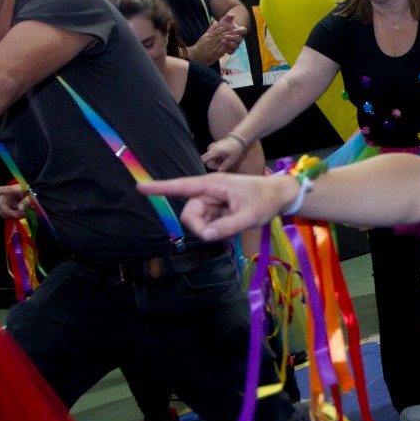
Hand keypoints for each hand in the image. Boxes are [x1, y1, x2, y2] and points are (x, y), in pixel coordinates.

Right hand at [0, 183, 30, 219]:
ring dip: (9, 214)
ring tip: (20, 215)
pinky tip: (18, 215)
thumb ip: (26, 202)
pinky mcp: (8, 206)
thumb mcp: (32, 197)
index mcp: (12, 190)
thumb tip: (19, 209)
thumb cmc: (32, 194)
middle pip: (0, 204)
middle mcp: (7, 195)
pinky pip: (5, 212)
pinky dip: (10, 215)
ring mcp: (7, 201)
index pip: (0, 190)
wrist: (35, 195)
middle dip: (7, 212)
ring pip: (2, 210)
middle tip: (17, 215)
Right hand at [138, 172, 292, 239]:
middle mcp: (208, 192)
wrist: (279, 196)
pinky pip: (208, 224)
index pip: (181, 186)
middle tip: (220, 235)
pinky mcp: (216, 210)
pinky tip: (232, 226)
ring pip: (199, 222)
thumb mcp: (249, 216)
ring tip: (234, 225)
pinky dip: (217, 230)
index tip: (140, 188)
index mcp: (212, 185)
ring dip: (212, 230)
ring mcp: (212, 201)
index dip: (159, 188)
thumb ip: (227, 226)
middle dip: (201, 227)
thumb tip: (205, 236)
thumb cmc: (265, 200)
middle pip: (190, 214)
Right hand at [187, 19, 247, 64]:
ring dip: (229, 39)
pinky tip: (231, 46)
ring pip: (222, 42)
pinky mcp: (214, 54)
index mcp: (210, 36)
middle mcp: (212, 41)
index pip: (219, 30)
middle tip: (236, 30)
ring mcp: (213, 47)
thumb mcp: (205, 35)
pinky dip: (225, 48)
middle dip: (229, 33)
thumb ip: (211, 29)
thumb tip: (215, 21)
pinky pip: (221, 51)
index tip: (232, 25)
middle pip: (222, 35)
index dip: (226, 28)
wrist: (194, 54)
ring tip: (235, 37)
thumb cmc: (200, 45)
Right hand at [201, 134, 246, 171]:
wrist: (236, 139)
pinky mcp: (211, 148)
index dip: (209, 166)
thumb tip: (219, 171)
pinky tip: (222, 158)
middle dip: (215, 166)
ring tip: (224, 160)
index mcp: (214, 151)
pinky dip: (216, 159)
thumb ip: (225, 166)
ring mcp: (210, 148)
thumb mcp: (232, 159)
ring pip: (209, 160)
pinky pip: (211, 157)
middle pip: (207, 162)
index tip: (218, 167)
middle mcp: (210, 149)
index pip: (204, 160)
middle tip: (224, 165)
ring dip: (216, 163)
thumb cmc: (235, 149)